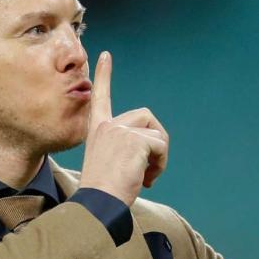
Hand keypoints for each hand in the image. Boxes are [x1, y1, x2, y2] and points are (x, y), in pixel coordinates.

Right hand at [79, 51, 169, 205]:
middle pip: (147, 118)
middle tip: (149, 170)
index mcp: (98, 129)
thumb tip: (152, 148)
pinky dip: (161, 164)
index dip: (104, 75)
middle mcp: (108, 125)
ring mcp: (121, 130)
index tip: (106, 55)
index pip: (101, 97)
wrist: (98, 203)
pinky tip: (147, 179)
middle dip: (156, 142)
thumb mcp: (109, 162)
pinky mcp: (134, 139)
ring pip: (157, 134)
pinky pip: (161, 146)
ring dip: (159, 157)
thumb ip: (124, 148)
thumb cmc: (104, 191)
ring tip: (146, 177)